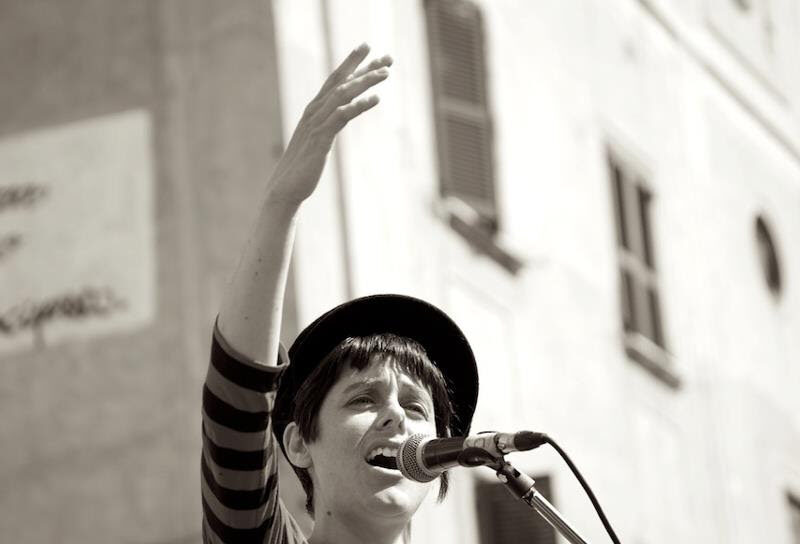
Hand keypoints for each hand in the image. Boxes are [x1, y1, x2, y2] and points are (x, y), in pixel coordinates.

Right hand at [266, 43, 392, 205]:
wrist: (285, 189)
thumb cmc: (302, 167)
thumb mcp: (317, 140)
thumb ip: (327, 125)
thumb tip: (339, 117)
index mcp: (313, 110)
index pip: (334, 79)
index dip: (351, 62)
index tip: (368, 48)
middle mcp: (314, 112)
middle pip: (341, 81)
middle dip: (364, 66)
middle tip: (388, 57)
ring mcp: (316, 124)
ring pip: (342, 94)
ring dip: (365, 82)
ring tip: (386, 73)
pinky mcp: (321, 139)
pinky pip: (341, 117)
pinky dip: (358, 106)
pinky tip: (375, 99)